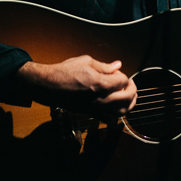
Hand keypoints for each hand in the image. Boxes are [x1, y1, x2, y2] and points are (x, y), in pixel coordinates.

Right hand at [16, 56, 136, 116]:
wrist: (48, 86)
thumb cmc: (65, 71)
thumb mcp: (86, 62)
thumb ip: (105, 66)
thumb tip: (118, 65)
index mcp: (100, 83)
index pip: (123, 81)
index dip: (123, 75)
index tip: (118, 72)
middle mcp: (100, 99)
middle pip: (127, 98)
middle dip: (132, 89)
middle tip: (130, 84)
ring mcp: (96, 108)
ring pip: (121, 112)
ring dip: (129, 104)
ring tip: (129, 96)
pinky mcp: (90, 113)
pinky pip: (109, 118)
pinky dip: (117, 113)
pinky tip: (116, 105)